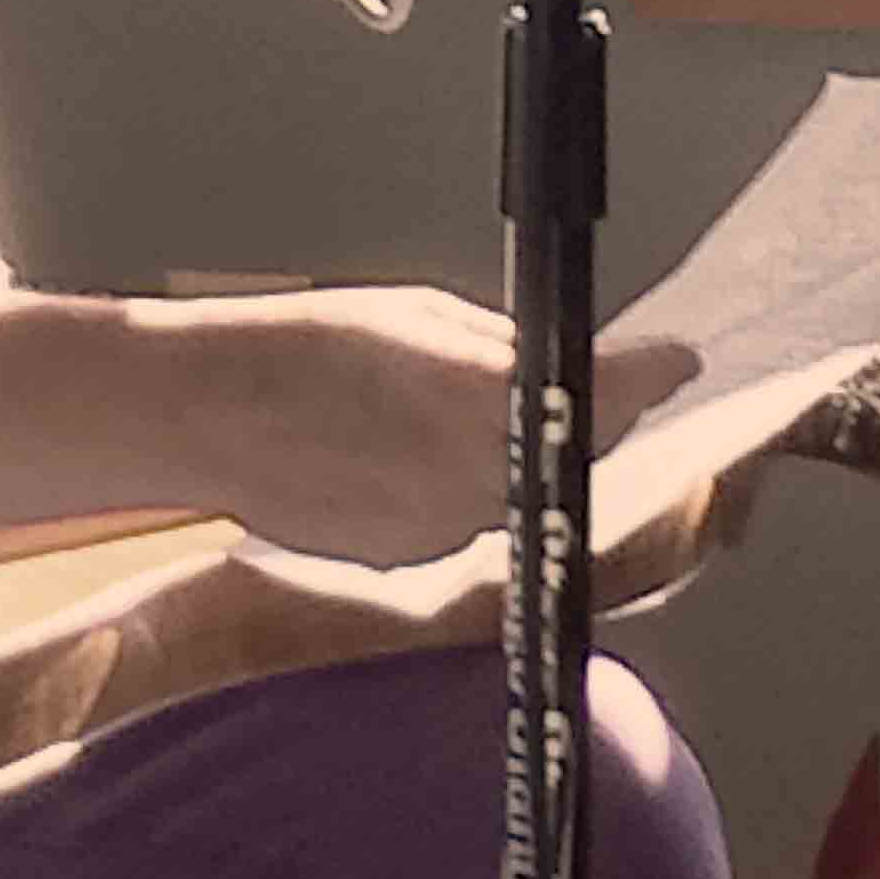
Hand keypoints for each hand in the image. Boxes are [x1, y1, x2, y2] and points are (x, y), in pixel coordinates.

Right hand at [155, 285, 696, 569]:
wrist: (200, 415)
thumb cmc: (295, 348)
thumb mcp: (413, 317)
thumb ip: (499, 350)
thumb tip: (563, 362)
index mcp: (474, 402)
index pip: (597, 402)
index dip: (648, 379)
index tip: (679, 360)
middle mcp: (466, 483)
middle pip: (569, 460)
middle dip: (591, 421)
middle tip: (605, 381)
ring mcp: (436, 533)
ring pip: (519, 498)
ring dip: (527, 460)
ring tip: (484, 411)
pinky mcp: (405, 561)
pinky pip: (465, 524)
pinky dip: (467, 491)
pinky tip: (424, 452)